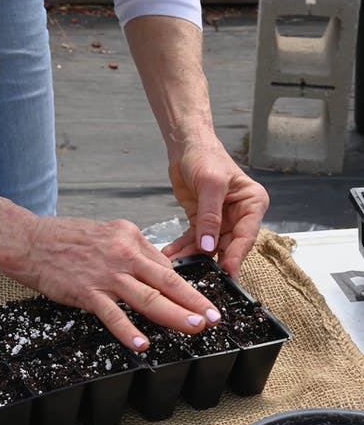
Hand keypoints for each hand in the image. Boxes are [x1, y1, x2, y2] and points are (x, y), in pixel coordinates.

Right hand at [0, 211, 223, 351]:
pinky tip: (142, 344)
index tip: (202, 301)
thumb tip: (156, 273)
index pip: (164, 264)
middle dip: (193, 301)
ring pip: (147, 297)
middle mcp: (122, 252)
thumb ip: (131, 252)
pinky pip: (111, 314)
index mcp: (129, 236)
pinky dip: (127, 330)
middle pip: (166, 280)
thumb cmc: (64, 238)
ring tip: (194, 328)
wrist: (28, 240)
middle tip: (213, 317)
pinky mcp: (86, 290)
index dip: (186, 285)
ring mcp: (105, 273)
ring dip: (174, 314)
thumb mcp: (106, 234)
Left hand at [162, 137, 268, 277]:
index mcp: (252, 204)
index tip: (227, 274)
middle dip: (212, 262)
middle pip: (228, 246)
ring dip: (193, 257)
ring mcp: (221, 221)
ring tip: (178, 268)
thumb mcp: (210, 184)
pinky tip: (171, 256)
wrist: (186, 147)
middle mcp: (240, 215)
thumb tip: (209, 246)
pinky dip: (183, 249)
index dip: (236, 256)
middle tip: (199, 278)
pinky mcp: (203, 222)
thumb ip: (211, 216)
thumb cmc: (206, 156)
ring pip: (209, 247)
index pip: (246, 236)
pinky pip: (194, 240)